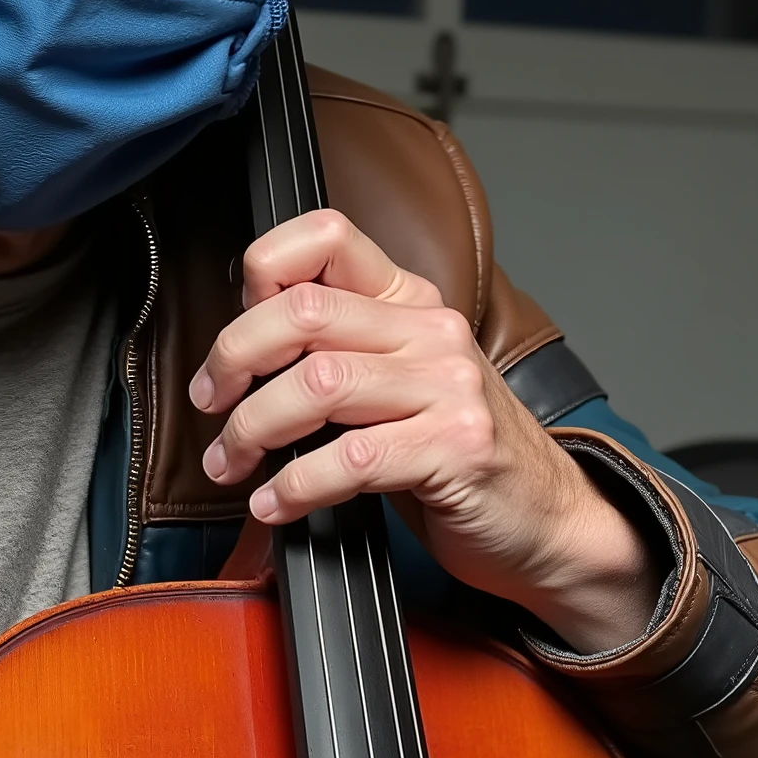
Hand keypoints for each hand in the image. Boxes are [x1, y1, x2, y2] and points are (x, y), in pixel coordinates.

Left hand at [188, 210, 662, 653]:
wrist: (544, 521)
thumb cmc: (455, 457)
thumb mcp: (397, 386)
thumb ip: (337, 353)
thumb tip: (241, 350)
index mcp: (411, 300)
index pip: (326, 235)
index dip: (262, 273)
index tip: (232, 341)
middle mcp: (431, 330)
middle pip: (304, 310)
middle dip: (235, 360)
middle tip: (213, 408)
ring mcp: (449, 386)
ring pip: (318, 382)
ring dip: (254, 430)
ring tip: (233, 465)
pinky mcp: (455, 448)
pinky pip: (352, 458)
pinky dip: (297, 486)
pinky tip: (277, 504)